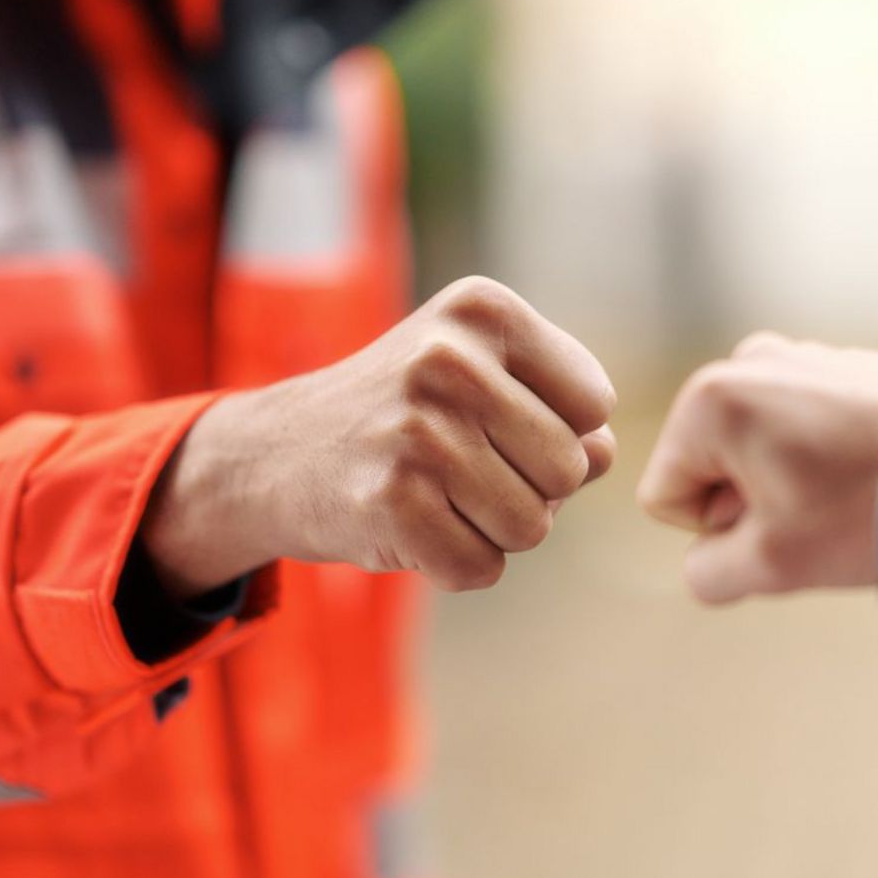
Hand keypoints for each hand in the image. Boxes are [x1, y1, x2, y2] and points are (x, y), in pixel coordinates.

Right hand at [145, 277, 617, 594]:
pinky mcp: (391, 503)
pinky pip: (481, 568)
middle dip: (531, 489)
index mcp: (482, 310)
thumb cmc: (403, 415)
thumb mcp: (479, 376)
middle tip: (462, 469)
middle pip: (570, 468)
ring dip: (494, 531)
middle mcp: (450, 359)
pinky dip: (455, 565)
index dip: (559, 432)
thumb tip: (603, 454)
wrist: (274, 455)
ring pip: (533, 526)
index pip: (593, 404)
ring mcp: (418, 432)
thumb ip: (561, 409)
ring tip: (437, 495)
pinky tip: (411, 526)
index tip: (495, 423)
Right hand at [637, 333, 877, 603]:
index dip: (717, 531)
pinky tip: (872, 475)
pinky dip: (827, 460)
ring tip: (849, 495)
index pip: (667, 496)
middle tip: (817, 515)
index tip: (783, 524)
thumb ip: (707, 573)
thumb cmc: (865, 512)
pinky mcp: (847, 366)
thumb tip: (706, 562)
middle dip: (753, 503)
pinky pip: (806, 431)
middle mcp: (747, 362)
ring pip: (760, 452)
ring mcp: (801, 356)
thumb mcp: (771, 565)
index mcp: (709, 399)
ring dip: (790, 484)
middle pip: (712, 467)